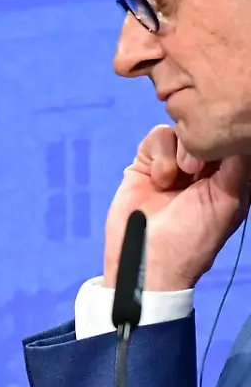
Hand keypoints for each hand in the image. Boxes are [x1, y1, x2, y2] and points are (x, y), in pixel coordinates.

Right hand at [103, 125, 249, 291]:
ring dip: (179, 151)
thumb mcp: (229, 199)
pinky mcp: (146, 164)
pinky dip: (159, 154)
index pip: (229, 138)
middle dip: (201, 143)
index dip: (225, 136)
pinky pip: (156, 136)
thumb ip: (239, 162)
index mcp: (228, 174)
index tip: (220, 155)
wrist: (147, 259)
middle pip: (205, 128)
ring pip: (181, 128)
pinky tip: (160, 179)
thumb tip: (238, 130)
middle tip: (196, 171)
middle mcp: (202, 166)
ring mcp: (173, 163)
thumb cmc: (193, 236)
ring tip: (176, 178)